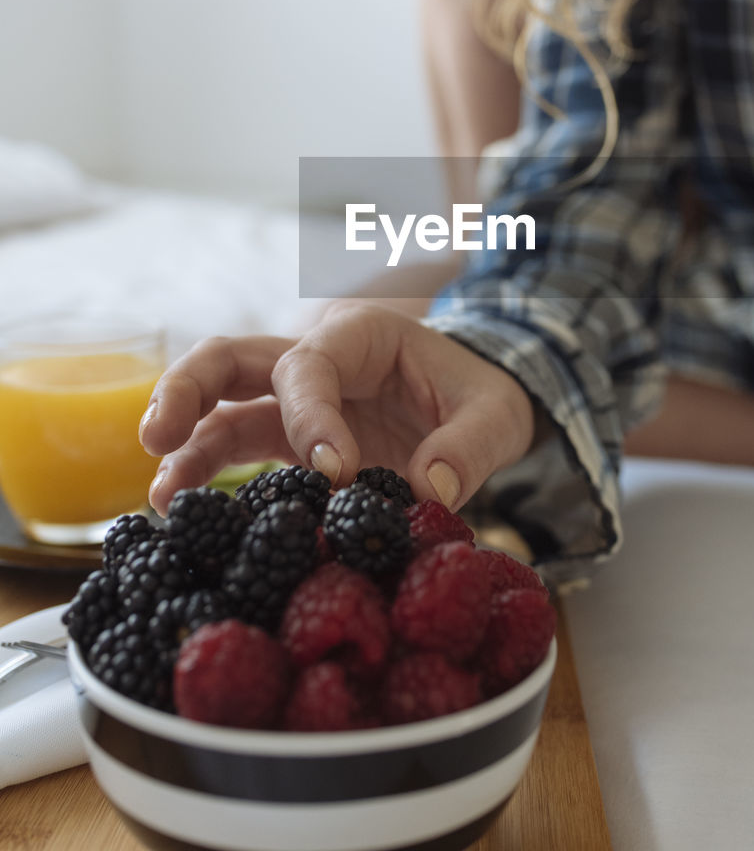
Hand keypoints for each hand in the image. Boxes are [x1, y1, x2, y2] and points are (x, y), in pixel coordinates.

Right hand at [140, 302, 535, 516]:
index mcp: (361, 336)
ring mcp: (295, 401)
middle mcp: (316, 360)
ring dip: (187, 445)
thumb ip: (468, 447)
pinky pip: (238, 448)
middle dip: (190, 390)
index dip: (312, 417)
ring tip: (160, 499)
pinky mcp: (290, 440)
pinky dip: (209, 477)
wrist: (479, 408)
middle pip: (232, 357)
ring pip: (222, 405)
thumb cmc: (482, 396)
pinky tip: (184, 515)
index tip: (334, 472)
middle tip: (159, 435)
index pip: (312, 367)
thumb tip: (431, 491)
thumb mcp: (496, 416)